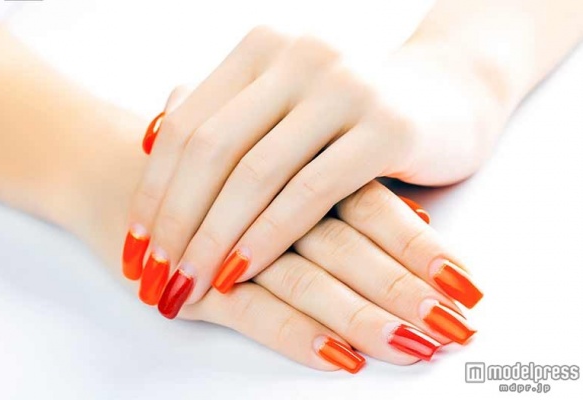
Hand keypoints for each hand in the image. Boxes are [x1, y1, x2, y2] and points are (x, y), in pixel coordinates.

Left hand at [123, 27, 492, 308]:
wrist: (446, 96)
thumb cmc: (350, 111)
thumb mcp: (283, 104)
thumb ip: (222, 115)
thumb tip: (148, 141)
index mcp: (263, 49)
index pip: (187, 126)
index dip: (154, 190)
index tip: (136, 245)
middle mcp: (299, 57)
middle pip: (212, 150)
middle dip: (175, 222)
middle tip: (155, 276)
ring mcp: (345, 87)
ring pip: (255, 173)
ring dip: (214, 238)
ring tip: (187, 284)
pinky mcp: (386, 128)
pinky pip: (310, 191)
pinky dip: (268, 236)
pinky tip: (240, 272)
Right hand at [174, 181, 477, 372]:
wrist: (119, 172)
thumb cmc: (214, 166)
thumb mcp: (278, 157)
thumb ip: (348, 186)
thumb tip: (424, 213)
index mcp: (297, 162)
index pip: (372, 206)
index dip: (419, 246)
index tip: (465, 283)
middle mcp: (271, 203)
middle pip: (349, 249)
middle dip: (403, 290)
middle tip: (454, 326)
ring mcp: (233, 245)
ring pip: (308, 282)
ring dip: (362, 318)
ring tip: (411, 348)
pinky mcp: (198, 283)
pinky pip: (254, 311)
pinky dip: (297, 334)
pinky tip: (338, 357)